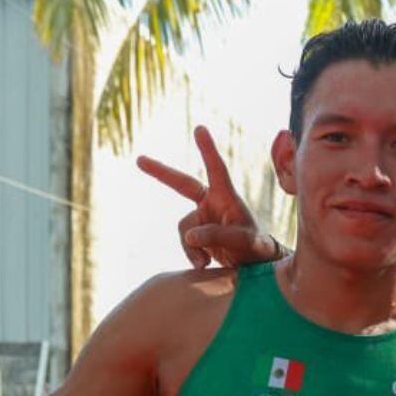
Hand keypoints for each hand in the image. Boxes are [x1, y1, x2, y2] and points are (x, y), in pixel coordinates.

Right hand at [138, 125, 280, 268]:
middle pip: (182, 184)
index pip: (217, 169)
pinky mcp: (198, 235)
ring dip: (190, 247)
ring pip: (184, 229)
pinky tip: (204, 265)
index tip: (200, 129)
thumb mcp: (242, 242)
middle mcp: (212, 203)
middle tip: (139, 160)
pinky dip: (191, 255)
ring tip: (205, 262)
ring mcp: (203, 218)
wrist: (255, 266)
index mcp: (226, 197)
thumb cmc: (256, 249)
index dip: (207, 150)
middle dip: (161, 173)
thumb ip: (217, 236)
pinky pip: (185, 243)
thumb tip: (190, 236)